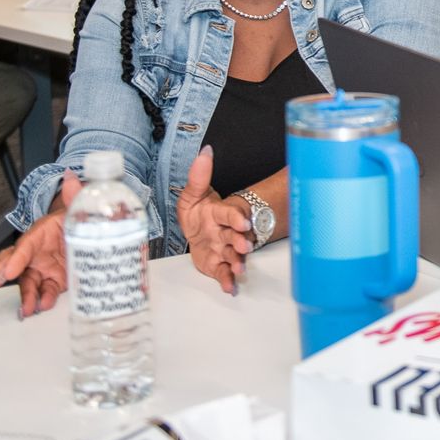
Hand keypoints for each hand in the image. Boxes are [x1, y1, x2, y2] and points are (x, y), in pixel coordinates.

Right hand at [0, 171, 81, 316]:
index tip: (7, 271)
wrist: (93, 230)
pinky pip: (46, 290)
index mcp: (42, 231)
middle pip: (15, 264)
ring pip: (28, 281)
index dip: (15, 258)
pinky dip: (43, 299)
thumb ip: (76, 195)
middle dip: (3, 275)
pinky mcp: (56, 280)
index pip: (25, 244)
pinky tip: (43, 305)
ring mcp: (45, 266)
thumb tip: (72, 177)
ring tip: (27, 307)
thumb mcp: (81, 206)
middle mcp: (38, 251)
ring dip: (26, 294)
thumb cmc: (81, 217)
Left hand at [177, 146, 252, 294]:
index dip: (236, 218)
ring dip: (238, 261)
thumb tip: (205, 152)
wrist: (199, 230)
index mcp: (220, 213)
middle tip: (244, 246)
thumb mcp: (194, 193)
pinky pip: (224, 272)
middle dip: (240, 241)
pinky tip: (231, 288)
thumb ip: (199, 175)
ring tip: (240, 268)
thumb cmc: (200, 211)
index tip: (243, 223)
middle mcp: (225, 232)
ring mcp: (222, 248)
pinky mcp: (218, 264)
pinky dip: (228, 281)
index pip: (230, 214)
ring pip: (233, 255)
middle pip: (235, 236)